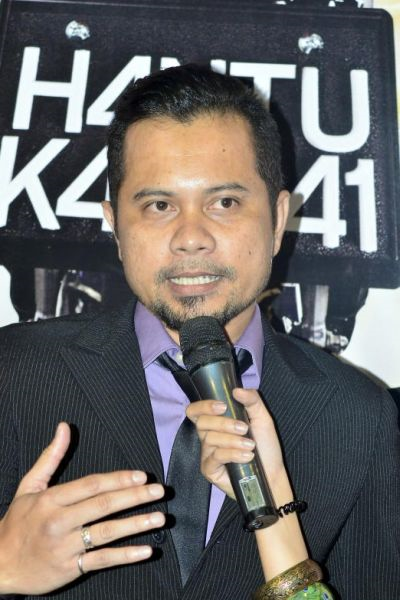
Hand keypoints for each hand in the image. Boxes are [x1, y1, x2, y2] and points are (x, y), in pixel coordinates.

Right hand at [0, 423, 164, 594]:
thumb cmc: (17, 522)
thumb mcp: (29, 487)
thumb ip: (50, 457)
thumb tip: (64, 426)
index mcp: (51, 499)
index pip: (91, 484)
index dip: (118, 479)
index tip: (141, 475)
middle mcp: (59, 522)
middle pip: (103, 505)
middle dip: (134, 497)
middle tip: (159, 491)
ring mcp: (65, 547)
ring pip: (106, 533)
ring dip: (136, 525)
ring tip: (160, 518)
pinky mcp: (70, 568)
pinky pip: (102, 560)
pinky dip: (125, 556)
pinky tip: (146, 550)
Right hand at [186, 388, 285, 498]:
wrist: (272, 474)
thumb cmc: (265, 446)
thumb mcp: (262, 418)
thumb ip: (252, 400)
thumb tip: (236, 390)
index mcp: (216, 422)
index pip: (195, 410)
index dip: (204, 406)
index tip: (223, 406)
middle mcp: (208, 436)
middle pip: (201, 422)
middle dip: (224, 423)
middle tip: (244, 428)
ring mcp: (207, 453)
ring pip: (210, 439)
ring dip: (233, 440)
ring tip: (250, 445)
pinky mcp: (209, 470)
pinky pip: (215, 457)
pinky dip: (233, 454)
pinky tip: (247, 456)